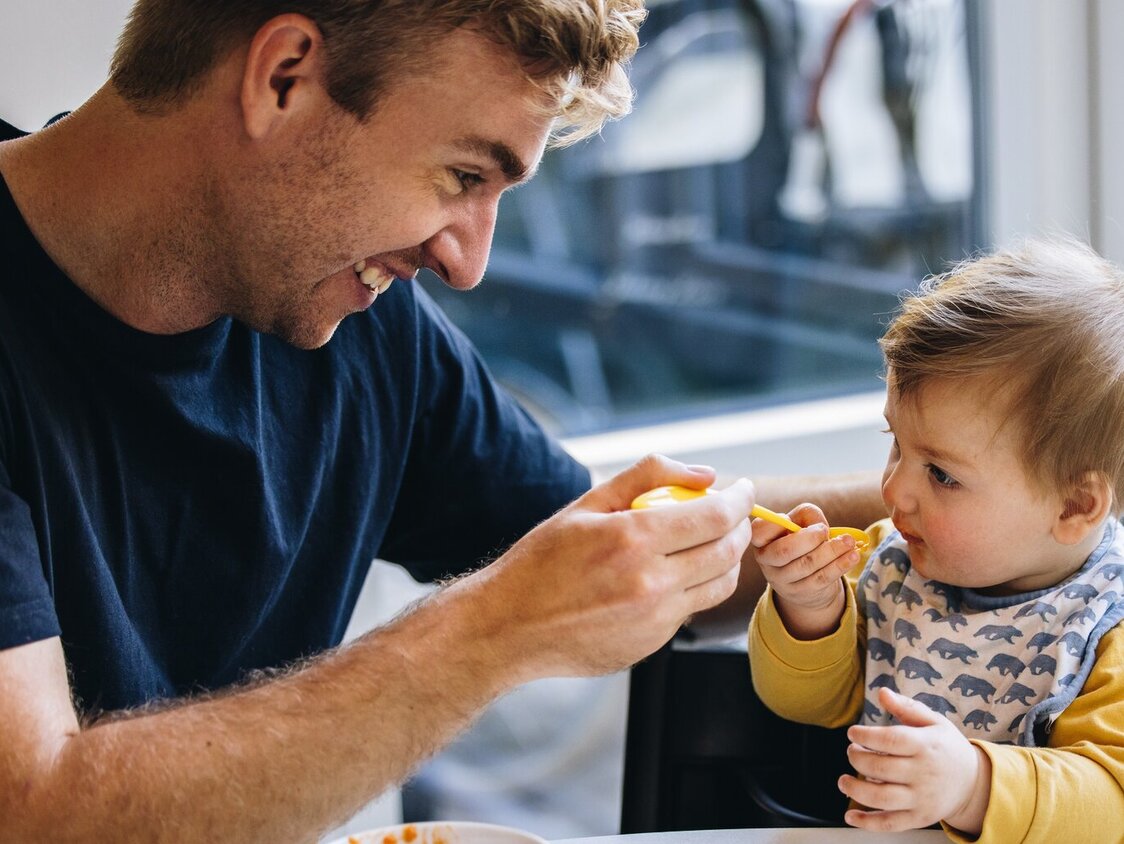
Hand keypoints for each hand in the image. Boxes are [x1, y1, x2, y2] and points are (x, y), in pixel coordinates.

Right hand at [466, 454, 754, 679]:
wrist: (509, 627)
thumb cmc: (542, 562)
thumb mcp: (586, 505)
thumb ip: (647, 476)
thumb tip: (704, 474)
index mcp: (632, 539)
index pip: (716, 516)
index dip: (740, 500)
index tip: (744, 490)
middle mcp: (650, 582)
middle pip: (727, 551)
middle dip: (741, 527)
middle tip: (733, 514)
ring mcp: (654, 619)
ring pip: (719, 584)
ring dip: (727, 559)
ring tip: (711, 542)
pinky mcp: (652, 644)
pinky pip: (691, 610)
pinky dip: (695, 587)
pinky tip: (672, 574)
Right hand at [751, 502, 857, 637]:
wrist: (805, 579)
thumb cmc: (801, 542)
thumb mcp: (799, 523)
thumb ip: (806, 515)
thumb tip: (818, 525)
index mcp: (761, 540)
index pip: (759, 531)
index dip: (775, 524)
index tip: (790, 519)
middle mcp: (767, 561)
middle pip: (785, 551)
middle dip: (809, 539)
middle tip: (825, 530)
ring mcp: (783, 580)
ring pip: (807, 565)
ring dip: (832, 551)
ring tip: (849, 542)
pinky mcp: (802, 593)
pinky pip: (822, 578)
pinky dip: (840, 565)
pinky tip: (853, 556)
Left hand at [840, 688, 990, 833]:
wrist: (974, 782)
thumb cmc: (947, 747)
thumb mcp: (933, 721)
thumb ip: (906, 707)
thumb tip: (881, 692)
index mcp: (926, 746)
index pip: (891, 740)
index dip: (866, 736)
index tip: (853, 733)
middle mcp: (924, 773)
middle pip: (881, 768)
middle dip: (857, 758)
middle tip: (852, 752)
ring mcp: (921, 798)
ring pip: (882, 798)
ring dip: (856, 790)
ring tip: (844, 780)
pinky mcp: (919, 818)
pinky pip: (890, 824)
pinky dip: (867, 822)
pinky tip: (850, 815)